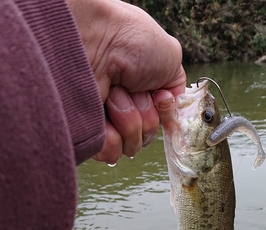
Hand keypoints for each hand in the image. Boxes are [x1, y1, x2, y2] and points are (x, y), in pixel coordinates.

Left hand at [67, 0, 185, 162]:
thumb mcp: (170, 58)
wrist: (96, 40)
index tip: (159, 95)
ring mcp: (106, 121)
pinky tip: (105, 112)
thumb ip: (176, 89)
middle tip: (130, 88)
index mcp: (142, 92)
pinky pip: (112, 153)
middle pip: (148, 136)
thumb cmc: (131, 41)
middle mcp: (124, 107)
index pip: (161, 122)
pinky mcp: (89, 134)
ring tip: (114, 94)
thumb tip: (169, 107)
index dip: (163, 112)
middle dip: (146, 114)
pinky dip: (113, 136)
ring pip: (133, 146)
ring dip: (130, 120)